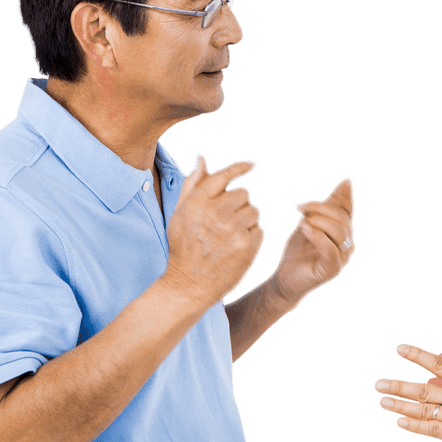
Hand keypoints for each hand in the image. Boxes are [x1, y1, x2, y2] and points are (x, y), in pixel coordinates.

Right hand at [163, 153, 264, 309]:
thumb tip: (201, 157)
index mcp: (198, 202)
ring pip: (255, 211)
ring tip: (231, 236)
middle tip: (228, 221)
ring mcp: (233, 229)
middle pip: (244, 194)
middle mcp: (216, 212)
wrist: (189, 284)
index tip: (252, 165)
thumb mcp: (181, 214)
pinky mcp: (247, 245)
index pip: (225, 175)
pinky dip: (253, 237)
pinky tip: (238, 247)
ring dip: (247, 221)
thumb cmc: (184, 247)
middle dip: (239, 205)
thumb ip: (193, 184)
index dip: (240, 168)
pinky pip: (260, 230)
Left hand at [269, 177, 355, 306]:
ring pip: (338, 231)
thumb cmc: (298, 251)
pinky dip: (317, 235)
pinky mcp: (332, 270)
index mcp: (344, 232)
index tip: (343, 181)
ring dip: (318, 220)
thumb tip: (347, 181)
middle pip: (342, 218)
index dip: (346, 195)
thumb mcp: (311, 222)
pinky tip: (303, 228)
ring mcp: (342, 258)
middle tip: (299, 207)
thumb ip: (326, 206)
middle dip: (320, 208)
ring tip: (300, 219)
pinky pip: (330, 248)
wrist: (285, 278)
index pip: (348, 210)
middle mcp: (348, 245)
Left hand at [374, 340, 441, 441]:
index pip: (439, 364)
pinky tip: (400, 423)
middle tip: (377, 383)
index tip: (400, 349)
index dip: (417, 355)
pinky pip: (433, 430)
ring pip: (424, 410)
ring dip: (400, 405)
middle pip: (423, 389)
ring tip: (382, 402)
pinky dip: (415, 426)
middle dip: (398, 384)